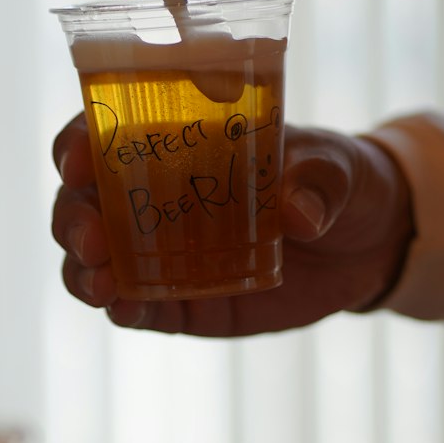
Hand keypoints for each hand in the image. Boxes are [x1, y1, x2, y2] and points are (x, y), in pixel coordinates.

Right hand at [51, 113, 415, 334]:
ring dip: (84, 270)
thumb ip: (318, 180)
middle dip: (74, 218)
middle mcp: (153, 196)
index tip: (77, 161)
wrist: (369, 243)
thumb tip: (300, 214)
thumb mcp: (337, 166)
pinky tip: (122, 309)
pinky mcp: (183, 303)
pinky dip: (121, 308)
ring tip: (99, 283)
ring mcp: (161, 253)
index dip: (78, 144)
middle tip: (90, 239)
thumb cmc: (340, 180)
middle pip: (84, 202)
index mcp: (175, 141)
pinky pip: (137, 307)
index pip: (104, 133)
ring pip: (96, 260)